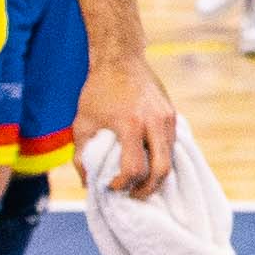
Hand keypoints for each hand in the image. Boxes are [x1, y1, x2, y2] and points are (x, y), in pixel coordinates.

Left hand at [75, 48, 177, 207]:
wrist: (121, 58)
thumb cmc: (97, 91)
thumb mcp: (81, 124)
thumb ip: (81, 157)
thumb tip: (89, 184)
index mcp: (130, 125)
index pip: (134, 169)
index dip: (122, 185)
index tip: (111, 187)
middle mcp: (154, 122)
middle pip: (161, 170)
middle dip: (147, 189)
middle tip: (133, 195)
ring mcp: (167, 118)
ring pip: (170, 159)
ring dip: (156, 176)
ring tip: (139, 183)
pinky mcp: (172, 115)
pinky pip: (171, 145)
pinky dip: (161, 159)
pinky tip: (147, 164)